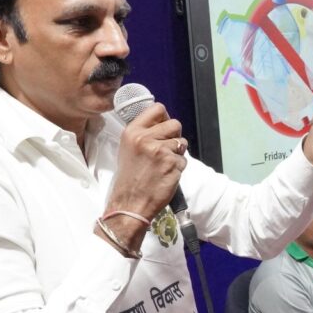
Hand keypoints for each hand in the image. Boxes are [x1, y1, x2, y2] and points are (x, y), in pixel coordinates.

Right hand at [107, 103, 185, 220]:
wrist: (130, 204)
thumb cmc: (130, 179)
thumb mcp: (128, 149)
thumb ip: (145, 134)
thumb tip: (164, 123)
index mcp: (132, 132)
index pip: (157, 109)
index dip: (165, 118)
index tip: (164, 127)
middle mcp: (145, 138)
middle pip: (175, 124)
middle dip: (174, 137)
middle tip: (165, 150)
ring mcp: (160, 150)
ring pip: (181, 142)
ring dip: (177, 154)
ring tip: (162, 165)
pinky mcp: (172, 163)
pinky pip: (184, 160)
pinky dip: (178, 168)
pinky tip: (166, 175)